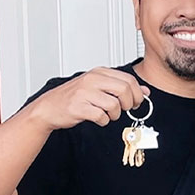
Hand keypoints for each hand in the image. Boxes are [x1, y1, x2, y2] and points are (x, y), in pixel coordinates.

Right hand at [27, 67, 148, 131]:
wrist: (49, 108)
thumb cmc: (75, 97)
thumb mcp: (99, 87)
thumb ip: (121, 87)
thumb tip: (145, 91)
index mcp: (98, 72)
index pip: (129, 79)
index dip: (138, 94)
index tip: (136, 102)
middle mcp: (92, 80)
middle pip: (125, 90)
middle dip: (129, 104)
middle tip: (124, 110)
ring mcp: (84, 93)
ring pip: (115, 105)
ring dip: (115, 114)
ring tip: (107, 114)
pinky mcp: (79, 107)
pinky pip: (101, 116)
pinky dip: (103, 121)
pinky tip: (97, 118)